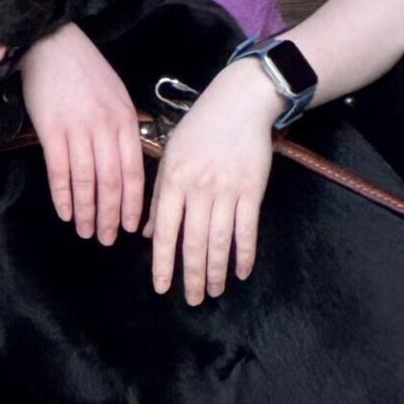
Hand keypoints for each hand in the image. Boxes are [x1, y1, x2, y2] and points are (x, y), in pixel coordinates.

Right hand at [18, 23, 144, 243]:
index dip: (132, 203)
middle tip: (106, 239)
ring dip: (86, 212)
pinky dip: (63, 195)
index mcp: (125, 120)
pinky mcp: (51, 130)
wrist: (52, 44)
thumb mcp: (116, 94)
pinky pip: (60, 171)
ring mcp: (78, 129)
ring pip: (87, 182)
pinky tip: (65, 212)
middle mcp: (105, 127)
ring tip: (85, 232)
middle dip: (110, 215)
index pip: (134, 171)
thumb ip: (122, 127)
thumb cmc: (85, 70)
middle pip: (112, 182)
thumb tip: (126, 162)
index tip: (130, 227)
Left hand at [145, 60, 278, 303]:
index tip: (162, 288)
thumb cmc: (200, 128)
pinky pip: (248, 229)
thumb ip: (159, 196)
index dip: (163, 263)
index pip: (166, 231)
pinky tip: (242, 272)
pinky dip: (245, 254)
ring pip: (220, 240)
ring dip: (216, 271)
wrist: (239, 103)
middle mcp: (199, 188)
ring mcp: (227, 190)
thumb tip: (150, 234)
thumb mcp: (171, 155)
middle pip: (193, 241)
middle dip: (191, 276)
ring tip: (214, 291)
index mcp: (174, 180)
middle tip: (192, 300)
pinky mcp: (252, 190)